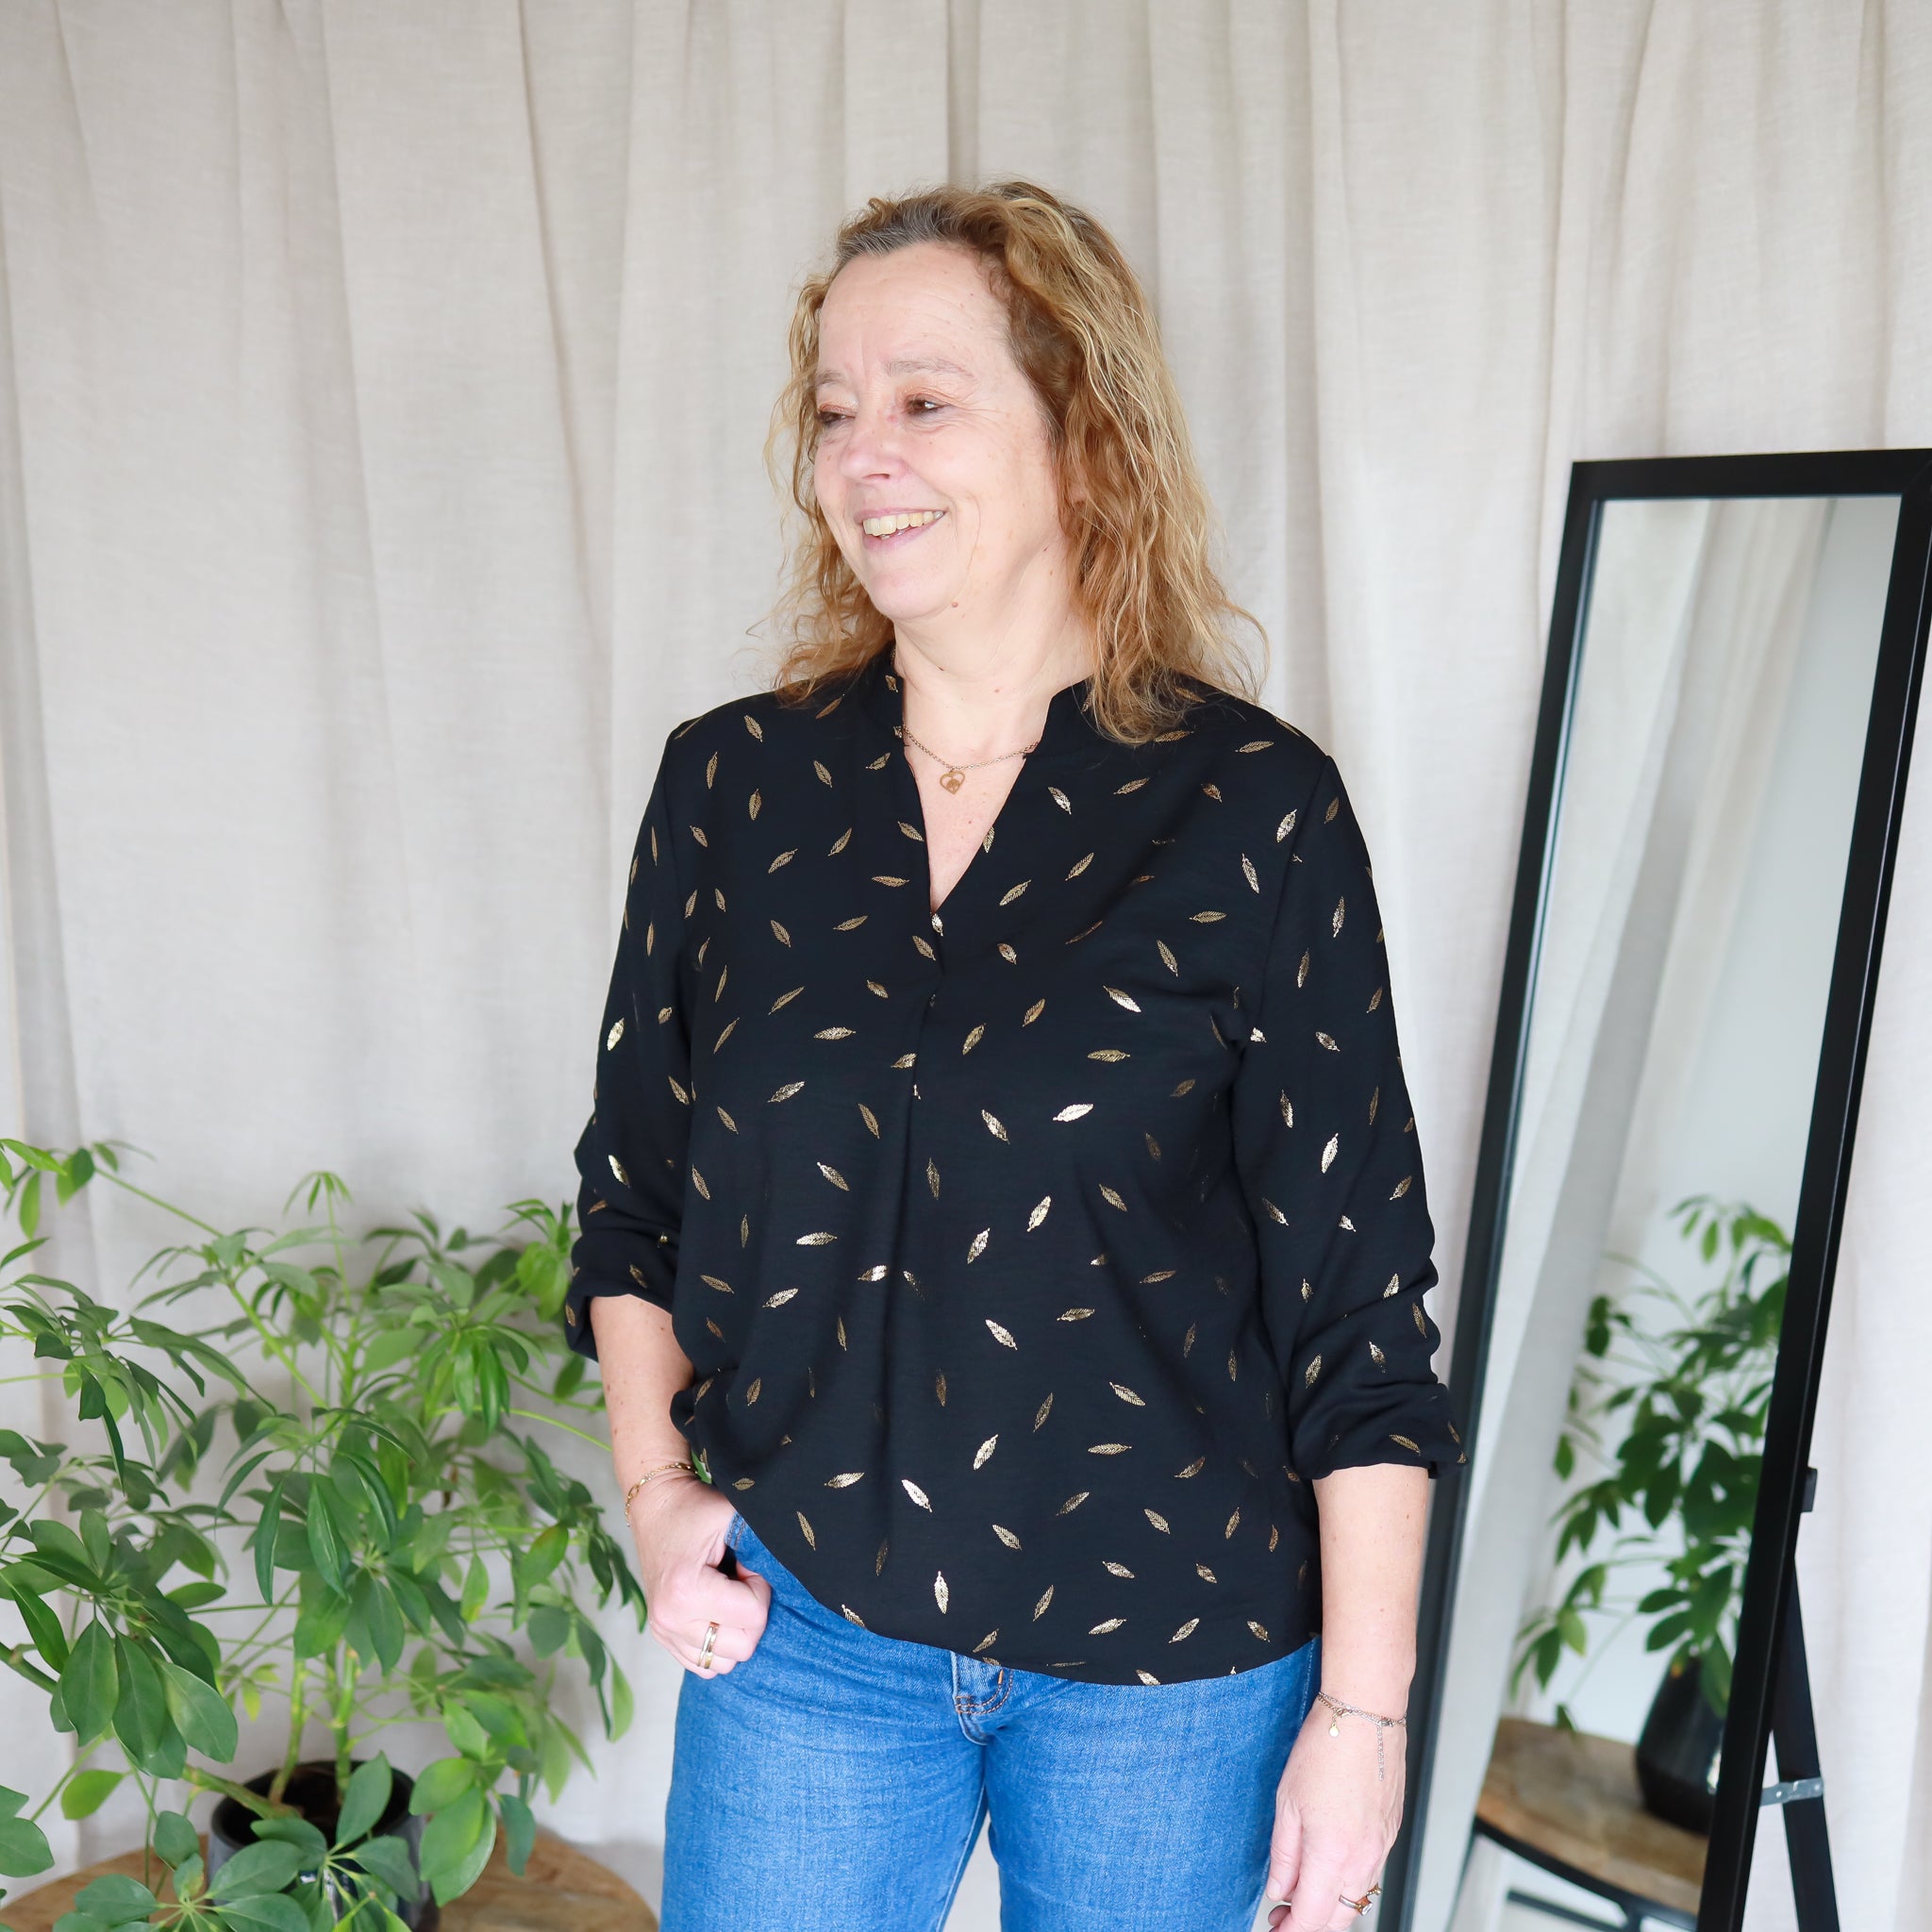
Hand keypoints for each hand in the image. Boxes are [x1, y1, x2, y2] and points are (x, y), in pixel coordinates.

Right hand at [625, 1474, 771, 1676]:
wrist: (656, 1506)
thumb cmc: (696, 1509)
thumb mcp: (733, 1515)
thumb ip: (761, 1546)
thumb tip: (786, 1576)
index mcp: (686, 1591)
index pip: (753, 1617)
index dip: (760, 1588)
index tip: (746, 1565)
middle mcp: (670, 1620)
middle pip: (741, 1649)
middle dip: (750, 1612)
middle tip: (739, 1580)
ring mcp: (663, 1632)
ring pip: (723, 1664)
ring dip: (734, 1632)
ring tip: (727, 1596)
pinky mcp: (661, 1636)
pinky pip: (702, 1665)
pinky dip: (717, 1644)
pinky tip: (716, 1612)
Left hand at [1264, 1694, 1403, 1929]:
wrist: (1366, 1715)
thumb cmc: (1325, 1748)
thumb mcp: (1287, 1802)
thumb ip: (1284, 1855)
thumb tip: (1280, 1890)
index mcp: (1333, 1855)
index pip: (1313, 1918)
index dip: (1291, 1930)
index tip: (1275, 1928)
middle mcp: (1364, 1860)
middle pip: (1338, 1918)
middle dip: (1310, 1923)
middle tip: (1283, 1912)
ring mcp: (1382, 1848)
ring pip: (1357, 1898)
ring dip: (1330, 1904)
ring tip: (1302, 1888)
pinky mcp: (1391, 1833)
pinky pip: (1370, 1873)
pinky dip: (1348, 1880)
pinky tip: (1328, 1862)